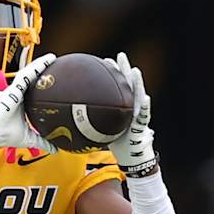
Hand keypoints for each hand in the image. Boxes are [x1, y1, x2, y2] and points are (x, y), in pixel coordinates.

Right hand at [0, 52, 55, 149]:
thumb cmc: (3, 133)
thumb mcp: (29, 137)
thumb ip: (42, 141)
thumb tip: (55, 149)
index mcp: (20, 103)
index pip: (33, 90)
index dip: (41, 83)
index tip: (53, 77)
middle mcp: (17, 94)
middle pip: (32, 79)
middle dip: (41, 69)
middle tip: (54, 62)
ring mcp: (14, 90)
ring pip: (29, 73)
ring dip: (40, 65)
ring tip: (52, 58)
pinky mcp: (13, 89)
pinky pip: (27, 75)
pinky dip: (37, 67)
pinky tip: (47, 60)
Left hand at [102, 51, 154, 172]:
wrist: (131, 157)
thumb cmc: (117, 143)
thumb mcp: (101, 130)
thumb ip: (90, 122)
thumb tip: (68, 119)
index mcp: (121, 106)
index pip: (117, 86)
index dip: (112, 73)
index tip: (104, 61)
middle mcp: (131, 108)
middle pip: (128, 85)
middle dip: (124, 70)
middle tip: (118, 56)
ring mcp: (138, 115)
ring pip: (138, 96)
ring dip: (137, 83)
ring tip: (134, 70)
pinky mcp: (143, 126)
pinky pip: (144, 116)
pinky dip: (145, 107)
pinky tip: (145, 98)